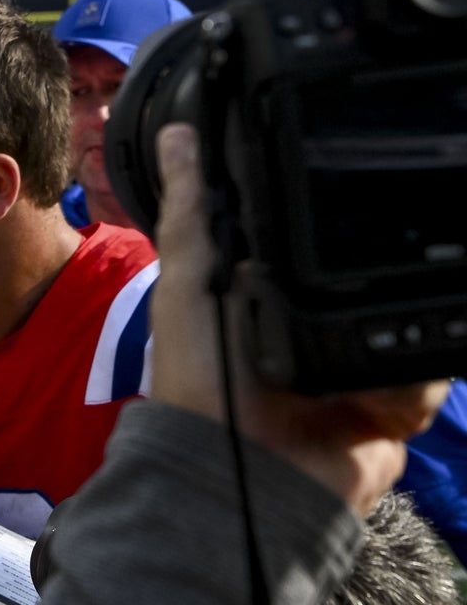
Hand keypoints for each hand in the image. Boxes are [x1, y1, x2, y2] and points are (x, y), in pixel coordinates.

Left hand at [150, 123, 449, 516]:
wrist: (238, 475)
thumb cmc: (201, 375)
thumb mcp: (190, 280)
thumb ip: (190, 207)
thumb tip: (177, 129)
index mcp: (273, 283)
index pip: (323, 229)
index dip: (343, 204)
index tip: (370, 168)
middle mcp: (319, 317)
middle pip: (383, 268)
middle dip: (393, 264)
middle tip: (403, 251)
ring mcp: (358, 361)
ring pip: (415, 316)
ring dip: (396, 329)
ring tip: (366, 340)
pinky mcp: (392, 405)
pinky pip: (428, 376)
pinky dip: (406, 383)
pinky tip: (374, 394)